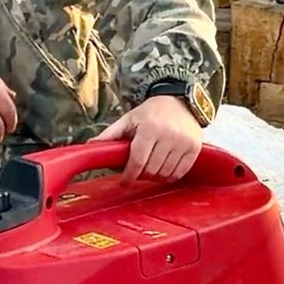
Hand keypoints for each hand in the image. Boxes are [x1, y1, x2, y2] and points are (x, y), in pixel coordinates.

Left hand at [89, 96, 203, 182]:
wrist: (180, 101)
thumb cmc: (151, 112)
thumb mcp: (129, 120)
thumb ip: (110, 134)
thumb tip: (89, 145)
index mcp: (149, 128)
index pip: (138, 161)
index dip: (129, 175)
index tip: (124, 181)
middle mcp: (169, 135)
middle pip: (151, 170)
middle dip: (141, 174)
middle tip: (137, 170)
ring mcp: (184, 142)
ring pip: (165, 174)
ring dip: (155, 176)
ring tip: (150, 167)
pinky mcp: (194, 148)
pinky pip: (179, 173)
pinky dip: (169, 176)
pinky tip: (163, 169)